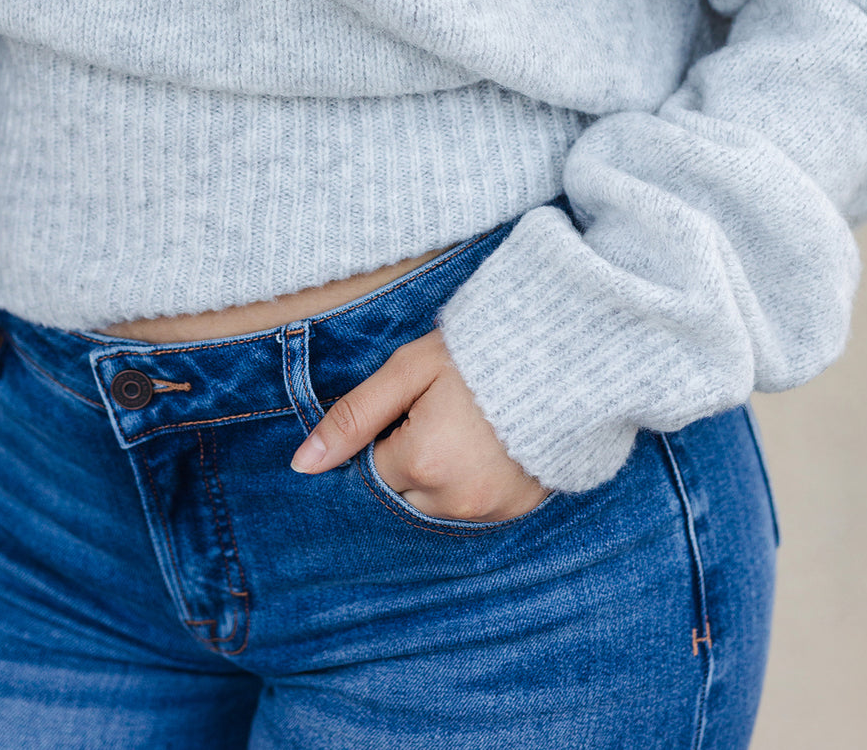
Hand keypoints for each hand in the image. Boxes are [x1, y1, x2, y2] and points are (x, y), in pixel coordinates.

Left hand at [290, 327, 550, 522]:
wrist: (564, 356)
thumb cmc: (480, 353)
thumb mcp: (409, 370)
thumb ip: (355, 417)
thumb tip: (302, 465)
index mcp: (421, 462)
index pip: (373, 467)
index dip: (389, 432)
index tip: (415, 404)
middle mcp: (453, 499)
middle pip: (402, 492)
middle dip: (409, 458)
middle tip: (441, 413)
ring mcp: (489, 511)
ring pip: (434, 505)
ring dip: (438, 475)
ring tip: (466, 428)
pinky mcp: (517, 513)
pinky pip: (472, 510)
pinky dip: (470, 484)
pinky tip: (487, 446)